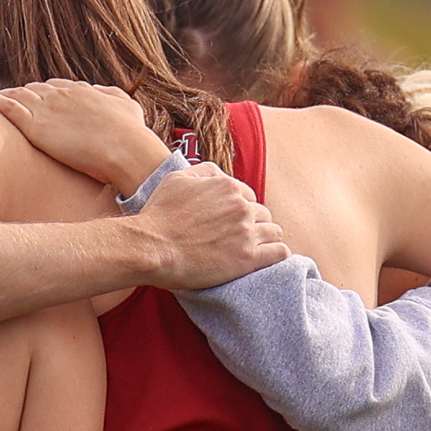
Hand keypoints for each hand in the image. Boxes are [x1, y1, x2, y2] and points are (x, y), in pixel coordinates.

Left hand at [0, 80, 171, 192]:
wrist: (125, 149)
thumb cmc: (131, 134)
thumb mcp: (128, 107)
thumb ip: (114, 96)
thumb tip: (101, 91)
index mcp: (82, 91)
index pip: (57, 87)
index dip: (47, 93)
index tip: (40, 99)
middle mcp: (62, 94)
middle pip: (36, 89)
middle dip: (25, 93)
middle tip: (13, 99)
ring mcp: (47, 108)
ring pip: (20, 95)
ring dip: (6, 94)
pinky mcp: (35, 126)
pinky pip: (8, 107)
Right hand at [134, 163, 289, 288]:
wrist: (151, 248)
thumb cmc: (159, 215)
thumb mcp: (176, 179)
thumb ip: (204, 172)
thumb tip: (220, 175)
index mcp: (227, 186)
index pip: (248, 196)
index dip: (240, 209)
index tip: (230, 222)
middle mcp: (241, 206)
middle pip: (262, 214)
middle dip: (253, 224)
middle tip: (238, 238)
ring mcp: (246, 232)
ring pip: (274, 231)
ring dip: (265, 238)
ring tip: (252, 249)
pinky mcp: (248, 258)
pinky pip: (280, 252)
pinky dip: (277, 253)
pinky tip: (268, 257)